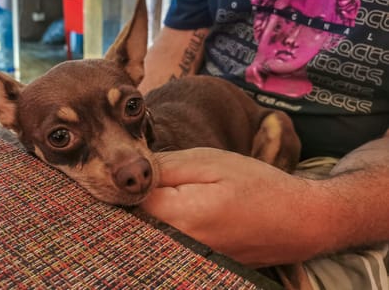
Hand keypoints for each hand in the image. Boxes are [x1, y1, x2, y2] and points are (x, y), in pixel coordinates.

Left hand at [140, 148, 326, 266]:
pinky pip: (166, 244)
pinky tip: (178, 211)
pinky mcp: (196, 263)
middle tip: (141, 179)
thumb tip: (132, 171)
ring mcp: (187, 259)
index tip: (128, 168)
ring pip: (148, 234)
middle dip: (132, 199)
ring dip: (147, 213)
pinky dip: (163, 227)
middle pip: (134, 222)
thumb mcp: (210, 162)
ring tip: (163, 193)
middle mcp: (178, 245)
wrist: (300, 222)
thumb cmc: (257, 186)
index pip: (128, 200)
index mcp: (180, 216)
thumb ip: (165, 167)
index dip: (126, 181)